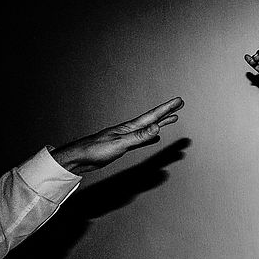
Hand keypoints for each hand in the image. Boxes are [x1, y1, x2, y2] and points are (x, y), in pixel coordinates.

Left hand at [49, 97, 183, 175]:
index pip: (152, 116)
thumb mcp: (120, 143)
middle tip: (179, 104)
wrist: (79, 157)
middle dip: (166, 112)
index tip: (179, 101)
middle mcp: (129, 130)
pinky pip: (142, 138)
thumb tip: (157, 128)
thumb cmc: (96, 150)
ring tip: (171, 119)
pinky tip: (153, 137)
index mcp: (129, 128)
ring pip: (148, 128)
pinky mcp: (122, 145)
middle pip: (152, 119)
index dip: (166, 109)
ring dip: (160, 123)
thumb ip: (139, 136)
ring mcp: (126, 137)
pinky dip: (150, 136)